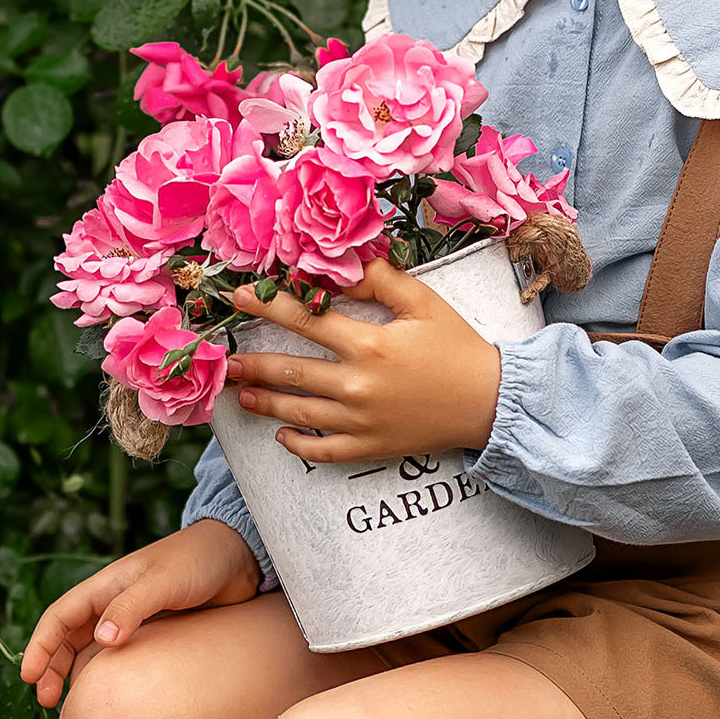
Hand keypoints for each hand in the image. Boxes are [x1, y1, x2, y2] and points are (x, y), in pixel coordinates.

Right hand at [19, 521, 261, 708]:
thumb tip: (103, 640)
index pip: (60, 616)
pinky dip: (108, 674)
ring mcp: (135, 618)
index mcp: (106, 585)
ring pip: (92, 648)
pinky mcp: (158, 632)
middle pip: (70, 637)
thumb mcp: (163, 581)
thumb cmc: (199, 560)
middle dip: (52, 666)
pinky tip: (111, 695)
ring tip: (70, 703)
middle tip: (46, 699)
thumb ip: (132, 607)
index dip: (42, 645)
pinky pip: (122, 656)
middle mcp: (114, 602)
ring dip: (76, 672)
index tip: (30, 676)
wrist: (241, 556)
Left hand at [230, 259, 502, 466]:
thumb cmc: (458, 347)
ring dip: (266, 402)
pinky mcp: (371, 447)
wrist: (491, 402)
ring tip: (242, 393)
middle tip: (228, 360)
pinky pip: (324, 452)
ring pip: (299, 414)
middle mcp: (358, 385)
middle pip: (292, 372)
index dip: (269, 307)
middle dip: (255, 364)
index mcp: (369, 344)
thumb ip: (380, 280)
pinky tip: (282, 435)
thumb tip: (340, 266)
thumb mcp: (424, 303)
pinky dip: (298, 446)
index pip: (306, 321)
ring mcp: (362, 421)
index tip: (240, 299)